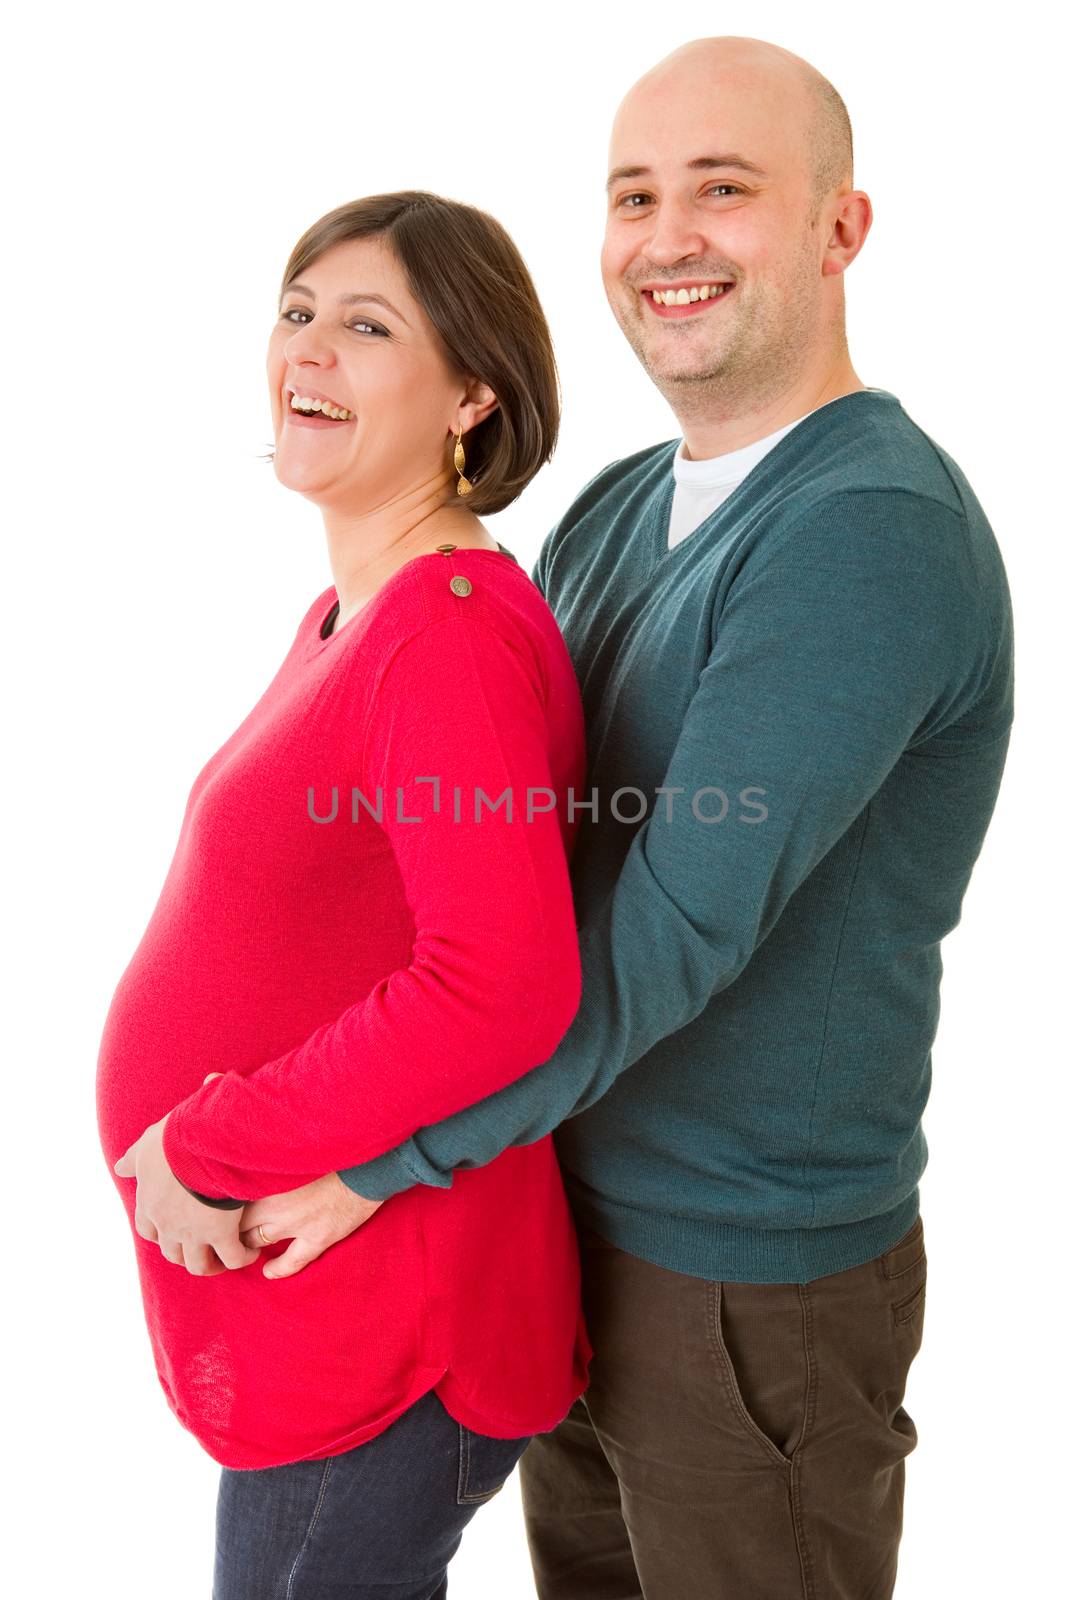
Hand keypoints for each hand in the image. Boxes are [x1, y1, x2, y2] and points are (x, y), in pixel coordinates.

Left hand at [113, 1109, 261, 1275]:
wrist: (204, 1142)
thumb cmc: (175, 1139)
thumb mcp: (147, 1145)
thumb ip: (134, 1159)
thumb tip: (120, 1167)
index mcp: (150, 1203)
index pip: (148, 1230)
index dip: (159, 1233)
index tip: (171, 1228)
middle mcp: (168, 1224)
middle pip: (172, 1253)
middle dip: (185, 1253)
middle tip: (200, 1247)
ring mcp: (194, 1233)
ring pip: (199, 1264)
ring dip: (211, 1264)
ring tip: (224, 1258)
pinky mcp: (222, 1233)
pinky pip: (232, 1258)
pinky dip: (241, 1259)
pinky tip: (250, 1252)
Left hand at [192, 1072, 384, 1278]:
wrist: (371, 1151)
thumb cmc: (325, 1127)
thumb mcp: (280, 1114)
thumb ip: (240, 1102)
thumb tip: (209, 1078)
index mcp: (260, 1175)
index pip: (220, 1194)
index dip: (209, 1198)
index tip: (203, 1196)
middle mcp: (272, 1203)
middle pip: (233, 1224)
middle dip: (222, 1228)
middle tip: (216, 1227)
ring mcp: (295, 1224)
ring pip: (256, 1244)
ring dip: (245, 1247)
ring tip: (238, 1247)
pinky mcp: (319, 1237)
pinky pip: (292, 1262)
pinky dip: (278, 1269)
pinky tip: (268, 1270)